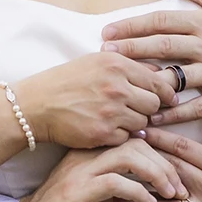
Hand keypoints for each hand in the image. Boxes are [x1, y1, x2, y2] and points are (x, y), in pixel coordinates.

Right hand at [0, 140, 186, 201]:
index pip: (134, 138)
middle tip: (180, 187)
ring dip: (157, 174)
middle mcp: (86, 155)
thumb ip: (125, 188)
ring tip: (170, 194)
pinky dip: (138, 191)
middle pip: (136, 142)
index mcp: (92, 152)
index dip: (161, 153)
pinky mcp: (76, 192)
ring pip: (128, 155)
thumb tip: (159, 189)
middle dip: (165, 163)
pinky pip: (114, 182)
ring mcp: (80, 171)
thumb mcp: (102, 199)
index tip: (178, 175)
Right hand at [15, 51, 178, 149]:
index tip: (165, 99)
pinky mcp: (103, 133)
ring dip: (133, 123)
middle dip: (147, 109)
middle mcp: (116, 86)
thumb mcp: (95, 62)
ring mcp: (111, 111)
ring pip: (142, 123)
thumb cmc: (66, 81)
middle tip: (134, 110)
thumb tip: (160, 77)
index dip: (163, 93)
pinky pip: (126, 138)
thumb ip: (127, 67)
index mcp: (117, 64)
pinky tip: (104, 129)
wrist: (37, 104)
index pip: (157, 82)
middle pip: (154, 104)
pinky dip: (118, 136)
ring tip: (116, 119)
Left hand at [100, 0, 201, 124]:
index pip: (161, 21)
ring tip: (121, 86)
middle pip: (163, 47)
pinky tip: (151, 118)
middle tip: (104, 54)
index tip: (107, 32)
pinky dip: (173, 114)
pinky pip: (196, 108)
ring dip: (147, 83)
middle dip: (131, 50)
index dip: (132, 25)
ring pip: (177, 78)